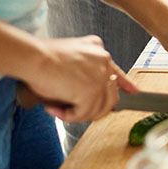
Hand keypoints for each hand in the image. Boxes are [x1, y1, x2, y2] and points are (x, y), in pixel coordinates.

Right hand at [22, 36, 136, 122]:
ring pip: (98, 108)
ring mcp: (100, 78)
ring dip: (77, 114)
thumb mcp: (70, 52)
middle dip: (93, 108)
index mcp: (99, 52)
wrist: (33, 57)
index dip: (125, 84)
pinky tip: (55, 109)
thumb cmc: (42, 56)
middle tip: (74, 110)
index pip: (117, 72)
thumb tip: (83, 86)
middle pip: (110, 96)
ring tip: (60, 109)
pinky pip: (82, 114)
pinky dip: (67, 116)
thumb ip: (84, 64)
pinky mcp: (91, 92)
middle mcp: (104, 63)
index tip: (133, 92)